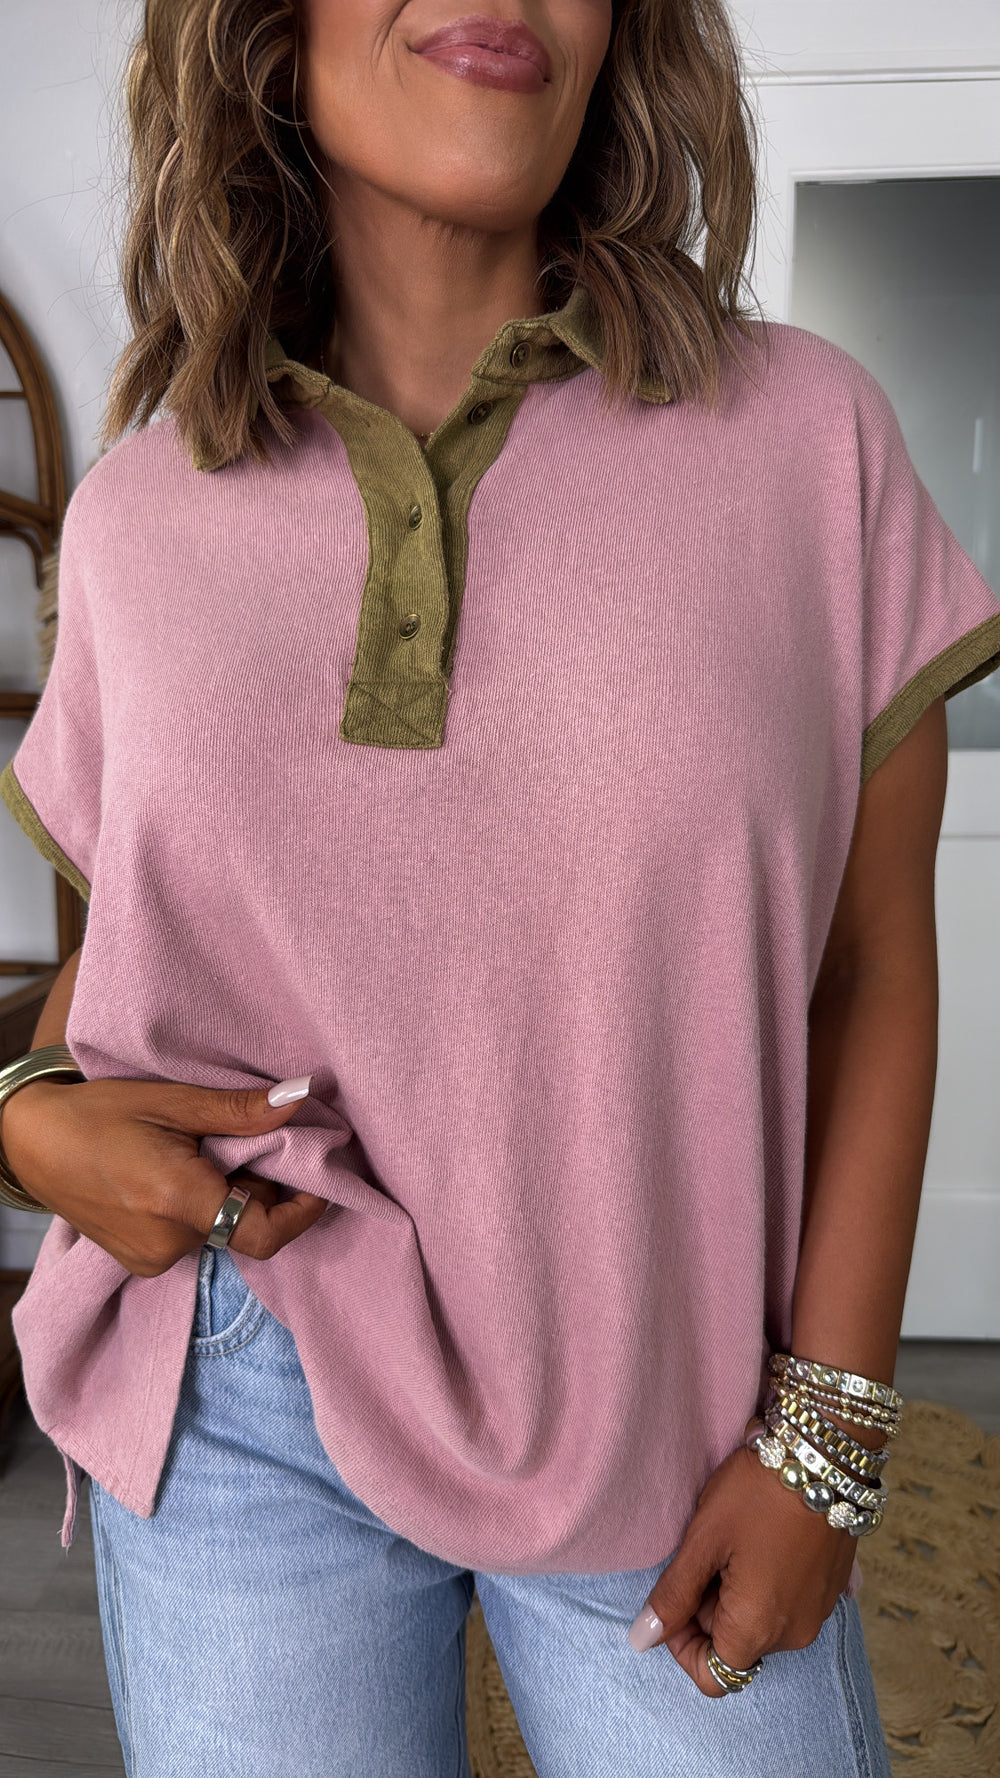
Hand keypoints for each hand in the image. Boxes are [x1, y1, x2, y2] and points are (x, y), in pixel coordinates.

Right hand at [0, 1076, 328, 1275]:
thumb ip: (239, 1111)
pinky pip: (195, 1237)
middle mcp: (167, 1243)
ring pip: (222, 1232)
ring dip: (237, 1196)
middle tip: (266, 1143)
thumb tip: (301, 1098)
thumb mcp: (172, 1101)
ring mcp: (151, 1259)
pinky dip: (208, 1207)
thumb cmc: (98, 1112)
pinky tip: (192, 1170)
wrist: (30, 1142)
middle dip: (268, 1189)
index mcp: (178, 1201)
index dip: (305, 1211)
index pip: (266, 1234)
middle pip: (247, 1228)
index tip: (321, 1179)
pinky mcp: (141, 1261)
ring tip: (219, 1150)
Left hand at [631, 1443, 856, 1695]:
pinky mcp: (831, 1589)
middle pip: (736, 1647)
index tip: (678, 1595)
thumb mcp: (703, 1540)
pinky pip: (787, 1604)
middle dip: (709, 1609)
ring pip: (761, 1623)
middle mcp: (794, 1633)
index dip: (683, 1645)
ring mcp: (817, 1611)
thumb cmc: (758, 1493)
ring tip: (733, 1539)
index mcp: (757, 1629)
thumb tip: (642, 1639)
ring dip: (737, 1594)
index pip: (713, 1676)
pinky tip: (760, 1538)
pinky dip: (766, 1583)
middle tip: (704, 1552)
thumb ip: (673, 1596)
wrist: (824, 1452)